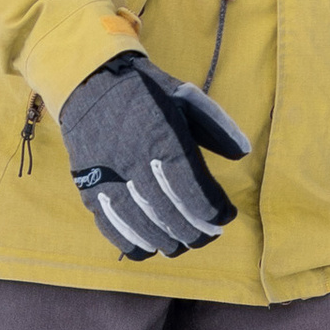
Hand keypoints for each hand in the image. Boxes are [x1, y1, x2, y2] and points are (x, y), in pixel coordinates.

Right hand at [60, 55, 249, 259]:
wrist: (89, 81)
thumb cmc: (146, 90)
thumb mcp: (185, 96)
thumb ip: (215, 126)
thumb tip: (243, 154)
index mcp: (163, 136)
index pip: (192, 188)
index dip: (213, 209)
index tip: (226, 216)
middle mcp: (134, 160)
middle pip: (168, 211)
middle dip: (193, 231)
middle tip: (208, 236)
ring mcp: (107, 175)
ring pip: (139, 222)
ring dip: (164, 241)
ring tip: (181, 245)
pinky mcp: (87, 185)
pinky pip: (109, 223)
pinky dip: (129, 241)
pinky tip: (147, 249)